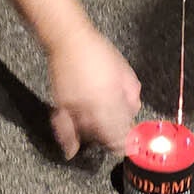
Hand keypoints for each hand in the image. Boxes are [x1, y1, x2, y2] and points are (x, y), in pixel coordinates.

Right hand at [46, 27, 141, 158]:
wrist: (70, 41)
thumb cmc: (101, 53)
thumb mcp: (125, 71)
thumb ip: (132, 95)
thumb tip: (132, 112)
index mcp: (113, 100)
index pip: (122, 132)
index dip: (128, 142)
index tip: (132, 144)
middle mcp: (94, 109)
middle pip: (106, 138)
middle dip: (113, 143)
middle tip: (119, 143)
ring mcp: (75, 109)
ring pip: (87, 136)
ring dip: (96, 141)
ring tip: (101, 141)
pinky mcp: (60, 106)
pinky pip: (64, 130)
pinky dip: (68, 142)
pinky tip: (71, 152)